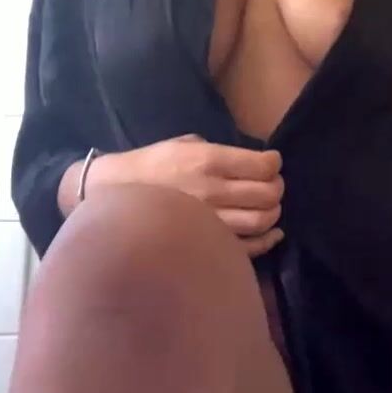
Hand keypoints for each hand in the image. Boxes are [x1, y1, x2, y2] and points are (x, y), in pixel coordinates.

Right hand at [96, 134, 284, 257]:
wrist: (115, 197)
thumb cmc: (151, 166)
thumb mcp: (184, 145)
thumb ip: (219, 152)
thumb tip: (251, 162)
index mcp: (207, 161)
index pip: (261, 165)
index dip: (274, 163)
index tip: (272, 163)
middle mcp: (212, 192)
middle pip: (267, 194)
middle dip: (276, 187)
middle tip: (271, 184)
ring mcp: (211, 223)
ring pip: (262, 221)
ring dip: (273, 212)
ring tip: (266, 206)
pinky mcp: (207, 246)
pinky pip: (249, 248)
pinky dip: (267, 240)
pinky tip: (271, 232)